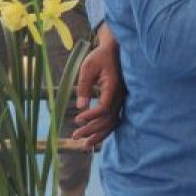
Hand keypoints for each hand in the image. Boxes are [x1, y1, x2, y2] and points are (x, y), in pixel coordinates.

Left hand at [72, 24, 124, 147]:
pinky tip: (94, 137)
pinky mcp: (118, 101)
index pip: (104, 108)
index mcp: (113, 87)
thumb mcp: (87, 68)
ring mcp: (120, 99)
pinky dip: (104, 130)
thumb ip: (83, 87)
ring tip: (85, 145)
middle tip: (74, 136)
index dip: (91, 116)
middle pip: (108, 119)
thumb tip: (80, 107)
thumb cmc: (99, 57)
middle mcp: (119, 96)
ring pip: (113, 123)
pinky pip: (113, 119)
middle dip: (91, 130)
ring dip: (99, 135)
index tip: (77, 119)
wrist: (114, 50)